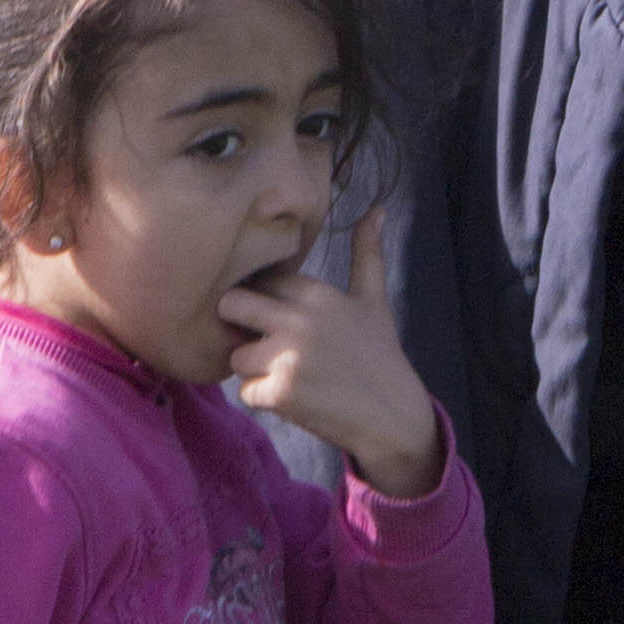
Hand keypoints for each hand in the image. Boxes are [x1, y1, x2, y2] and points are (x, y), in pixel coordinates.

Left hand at [222, 232, 443, 497]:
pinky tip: (294, 397)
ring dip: (254, 368)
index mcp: (316, 293)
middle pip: (231, 305)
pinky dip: (264, 398)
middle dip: (238, 323)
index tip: (277, 314)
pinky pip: (245, 391)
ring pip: (236, 355)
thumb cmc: (380, 354)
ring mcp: (286, 357)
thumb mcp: (373, 299)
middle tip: (260, 339)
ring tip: (287, 373)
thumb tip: (378, 208)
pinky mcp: (279, 393)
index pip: (262, 280)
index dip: (263, 297)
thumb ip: (367, 252)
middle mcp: (298, 320)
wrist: (392, 415)